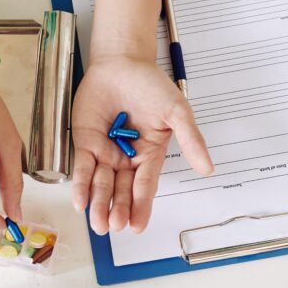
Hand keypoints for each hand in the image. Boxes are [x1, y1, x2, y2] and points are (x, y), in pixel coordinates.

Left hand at [71, 53, 212, 233]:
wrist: (122, 62)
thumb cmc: (150, 85)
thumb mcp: (177, 112)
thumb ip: (190, 140)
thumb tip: (207, 167)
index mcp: (150, 155)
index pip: (145, 186)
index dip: (141, 206)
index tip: (137, 226)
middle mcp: (127, 158)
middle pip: (122, 190)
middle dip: (118, 209)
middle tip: (115, 225)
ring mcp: (105, 152)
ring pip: (102, 184)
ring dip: (99, 204)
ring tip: (99, 223)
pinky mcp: (86, 142)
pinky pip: (83, 168)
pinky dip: (81, 184)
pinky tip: (80, 201)